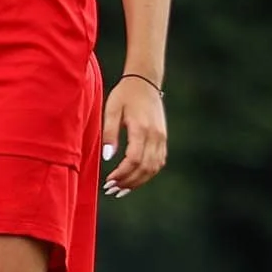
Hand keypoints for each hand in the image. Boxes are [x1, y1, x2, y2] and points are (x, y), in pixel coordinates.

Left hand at [102, 74, 167, 195]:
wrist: (144, 82)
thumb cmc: (124, 95)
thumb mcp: (111, 110)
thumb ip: (110, 133)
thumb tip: (108, 158)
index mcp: (141, 129)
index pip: (134, 160)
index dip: (122, 174)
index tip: (109, 181)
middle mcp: (155, 136)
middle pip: (145, 168)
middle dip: (129, 182)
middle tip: (112, 190)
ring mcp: (162, 138)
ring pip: (154, 168)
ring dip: (139, 181)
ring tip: (122, 189)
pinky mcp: (163, 138)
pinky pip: (159, 161)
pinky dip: (147, 173)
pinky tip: (135, 178)